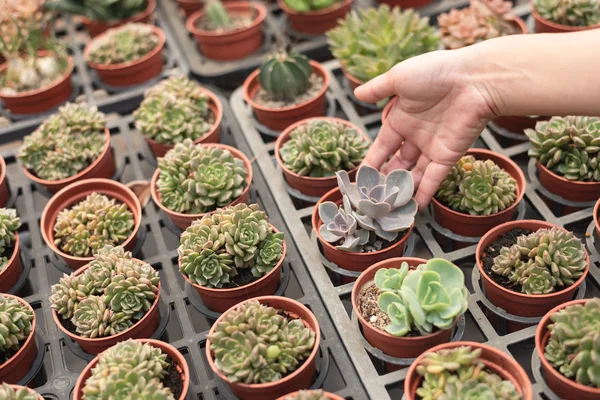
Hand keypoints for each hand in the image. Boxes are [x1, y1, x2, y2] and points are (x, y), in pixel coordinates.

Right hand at [355, 49, 498, 210]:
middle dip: (386, 181)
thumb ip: (378, 89)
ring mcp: (433, 147)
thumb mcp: (399, 77)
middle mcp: (416, 135)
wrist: (475, 79)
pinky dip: (424, 194)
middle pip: (397, 164)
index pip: (383, 146)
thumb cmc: (436, 72)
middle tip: (373, 198)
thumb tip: (357, 93)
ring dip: (402, 191)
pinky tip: (413, 209)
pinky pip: (433, 179)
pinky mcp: (449, 156)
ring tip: (388, 209)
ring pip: (413, 175)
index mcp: (402, 118)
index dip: (372, 162)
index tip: (361, 178)